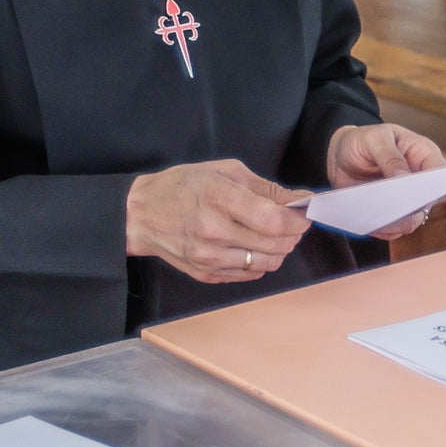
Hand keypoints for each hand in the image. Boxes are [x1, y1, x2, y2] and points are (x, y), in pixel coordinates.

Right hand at [127, 159, 309, 284]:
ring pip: (267, 263)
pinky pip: (250, 274)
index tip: (304, 214)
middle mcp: (213, 232)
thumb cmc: (183, 186)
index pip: (273, 219)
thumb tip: (301, 200)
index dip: (297, 220)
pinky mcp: (207, 274)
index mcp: (218, 198)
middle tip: (291, 222)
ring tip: (270, 233)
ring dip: (279, 249)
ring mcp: (209, 257)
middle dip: (292, 234)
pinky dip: (260, 260)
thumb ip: (265, 188)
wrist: (141, 215)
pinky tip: (250, 245)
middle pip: (275, 244)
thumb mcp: (223, 171)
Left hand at [325, 120, 445, 237]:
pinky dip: (380, 229)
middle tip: (393, 207)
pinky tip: (367, 222)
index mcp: (424, 155)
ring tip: (375, 216)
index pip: (441, 172)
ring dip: (394, 222)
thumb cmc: (364, 141)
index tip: (422, 190)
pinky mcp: (392, 216)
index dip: (438, 183)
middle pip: (427, 202)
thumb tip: (404, 177)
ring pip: (411, 221)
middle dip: (411, 207)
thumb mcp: (375, 139)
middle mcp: (420, 181)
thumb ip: (390, 156)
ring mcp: (407, 201)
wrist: (342, 155)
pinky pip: (392, 230)